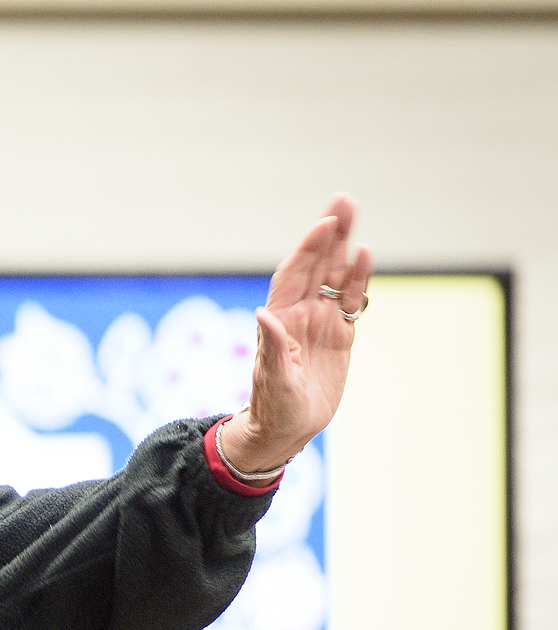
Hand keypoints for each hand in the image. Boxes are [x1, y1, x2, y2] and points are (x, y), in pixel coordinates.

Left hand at [217, 195, 373, 473]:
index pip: (293, 275)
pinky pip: (350, 301)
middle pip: (316, 265)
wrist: (287, 428)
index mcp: (280, 319)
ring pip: (335, 276)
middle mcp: (300, 314)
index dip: (307, 249)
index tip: (323, 224)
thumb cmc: (274, 407)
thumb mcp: (274, 380)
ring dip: (344, 247)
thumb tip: (264, 314)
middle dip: (329, 234)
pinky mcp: (339, 335)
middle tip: (345, 200)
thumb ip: (273, 348)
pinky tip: (364, 257)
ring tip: (354, 215)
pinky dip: (358, 280)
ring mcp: (320, 322)